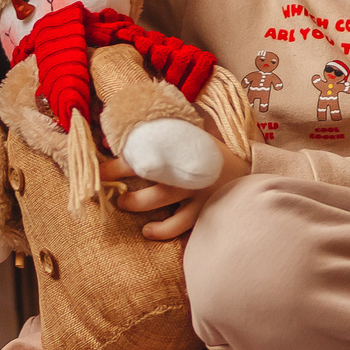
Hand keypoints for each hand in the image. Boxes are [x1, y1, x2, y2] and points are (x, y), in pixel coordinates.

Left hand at [111, 140, 250, 240]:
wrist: (249, 172)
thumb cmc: (213, 154)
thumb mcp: (194, 135)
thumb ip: (171, 131)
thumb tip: (138, 119)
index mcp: (181, 148)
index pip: (144, 151)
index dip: (118, 162)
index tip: (99, 169)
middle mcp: (186, 169)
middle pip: (149, 174)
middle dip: (124, 176)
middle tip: (113, 189)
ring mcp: (195, 191)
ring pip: (161, 199)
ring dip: (138, 203)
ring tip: (125, 204)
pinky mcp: (203, 210)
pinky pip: (180, 225)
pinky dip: (162, 230)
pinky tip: (148, 230)